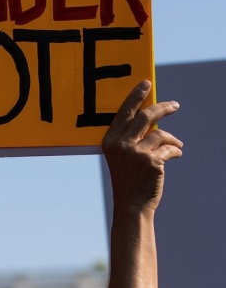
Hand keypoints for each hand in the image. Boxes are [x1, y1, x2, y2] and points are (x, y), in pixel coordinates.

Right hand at [103, 80, 182, 215]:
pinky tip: (177, 155)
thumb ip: (132, 138)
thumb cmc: (128, 179)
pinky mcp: (152, 161)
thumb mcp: (123, 156)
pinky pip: (170, 148)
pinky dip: (176, 150)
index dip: (135, 96)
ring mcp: (135, 152)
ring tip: (178, 145)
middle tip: (175, 105)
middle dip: (162, 108)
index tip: (146, 84)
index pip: (123, 112)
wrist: (131, 204)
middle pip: (144, 116)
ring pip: (161, 133)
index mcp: (109, 141)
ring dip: (173, 138)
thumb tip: (153, 120)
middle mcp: (120, 144)